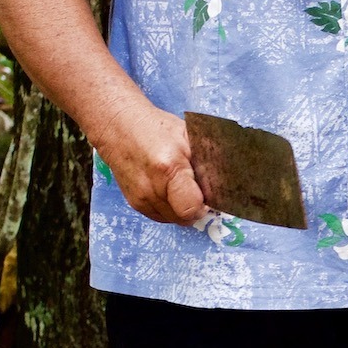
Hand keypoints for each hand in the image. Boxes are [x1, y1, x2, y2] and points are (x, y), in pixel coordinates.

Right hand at [96, 101, 210, 226]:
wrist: (118, 127)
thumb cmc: (157, 129)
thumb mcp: (188, 136)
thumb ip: (207, 159)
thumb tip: (228, 181)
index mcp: (169, 169)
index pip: (192, 208)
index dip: (204, 206)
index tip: (208, 196)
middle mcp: (152, 189)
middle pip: (185, 218)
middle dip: (195, 208)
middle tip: (196, 189)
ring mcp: (141, 199)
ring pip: (173, 220)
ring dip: (182, 209)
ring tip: (181, 187)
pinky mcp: (134, 204)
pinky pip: (161, 217)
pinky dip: (170, 208)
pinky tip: (169, 190)